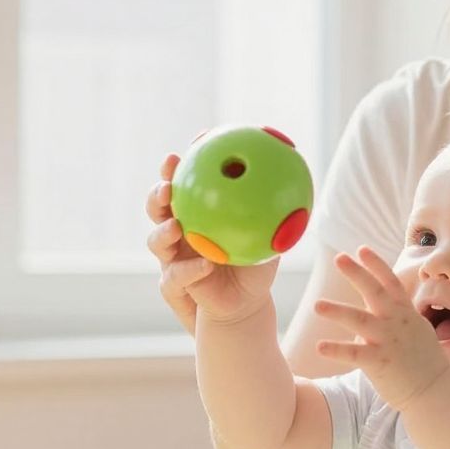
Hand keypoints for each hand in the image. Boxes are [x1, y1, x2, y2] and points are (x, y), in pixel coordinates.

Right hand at [147, 154, 278, 330]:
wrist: (246, 303)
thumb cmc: (256, 265)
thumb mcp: (271, 238)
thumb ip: (275, 214)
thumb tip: (294, 184)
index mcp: (195, 213)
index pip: (182, 183)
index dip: (180, 165)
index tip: (192, 145)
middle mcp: (178, 230)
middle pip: (156, 206)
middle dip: (158, 192)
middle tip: (169, 186)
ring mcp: (173, 256)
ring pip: (155, 240)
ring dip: (163, 231)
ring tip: (177, 227)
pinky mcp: (174, 283)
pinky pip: (176, 276)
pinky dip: (190, 269)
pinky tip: (205, 265)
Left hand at [314, 247, 449, 410]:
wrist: (436, 391)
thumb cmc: (424, 362)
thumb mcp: (416, 330)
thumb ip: (397, 316)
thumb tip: (375, 308)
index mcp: (406, 313)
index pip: (391, 282)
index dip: (376, 264)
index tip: (361, 249)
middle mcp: (397, 322)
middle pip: (375, 291)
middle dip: (357, 273)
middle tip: (338, 258)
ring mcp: (388, 341)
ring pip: (360, 320)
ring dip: (338, 311)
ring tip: (317, 305)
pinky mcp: (380, 362)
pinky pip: (354, 354)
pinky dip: (337, 350)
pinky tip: (319, 346)